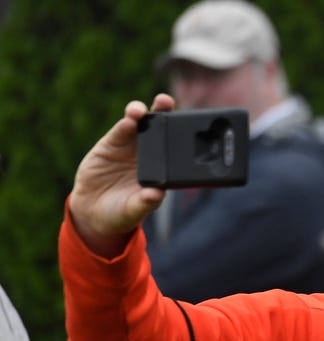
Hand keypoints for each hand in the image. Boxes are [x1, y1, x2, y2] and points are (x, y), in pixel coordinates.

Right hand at [68, 94, 174, 256]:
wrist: (94, 213)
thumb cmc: (122, 213)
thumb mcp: (134, 211)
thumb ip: (145, 202)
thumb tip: (156, 195)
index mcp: (162, 168)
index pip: (174, 147)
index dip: (181, 134)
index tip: (188, 124)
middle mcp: (150, 154)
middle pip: (159, 128)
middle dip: (164, 111)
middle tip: (166, 101)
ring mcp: (131, 147)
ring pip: (139, 124)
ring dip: (141, 112)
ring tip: (141, 110)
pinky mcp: (111, 145)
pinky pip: (120, 130)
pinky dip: (124, 123)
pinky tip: (129, 119)